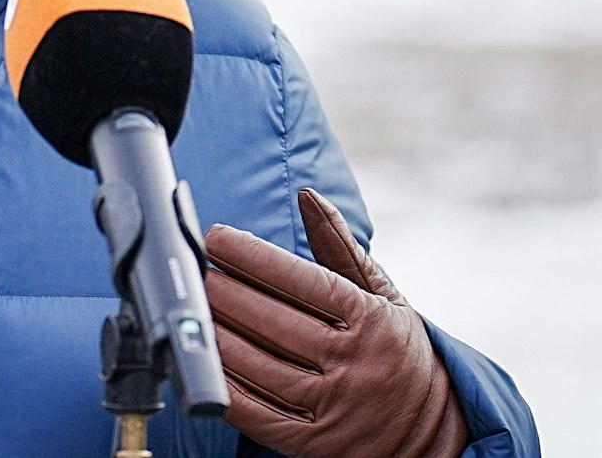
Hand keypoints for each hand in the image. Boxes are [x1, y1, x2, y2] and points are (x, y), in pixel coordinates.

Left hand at [204, 188, 468, 457]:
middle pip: (273, 320)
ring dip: (216, 334)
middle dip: (224, 291)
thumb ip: (340, 248)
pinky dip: (225, 386)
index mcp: (372, 322)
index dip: (252, 256)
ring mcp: (333, 407)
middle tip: (194, 271)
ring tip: (191, 309)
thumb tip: (308, 195)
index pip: (302, 281)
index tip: (216, 237)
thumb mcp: (384, 298)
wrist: (437, 433)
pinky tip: (204, 360)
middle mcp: (354, 363)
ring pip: (258, 365)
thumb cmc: (399, 352)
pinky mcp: (313, 444)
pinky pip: (257, 414)